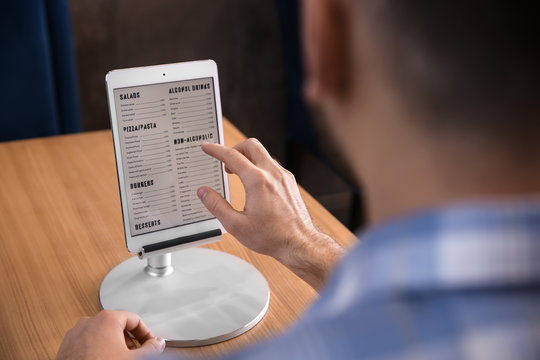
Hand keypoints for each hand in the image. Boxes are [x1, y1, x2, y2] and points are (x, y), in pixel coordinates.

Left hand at [57, 310, 164, 359]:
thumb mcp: (133, 359)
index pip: (135, 320)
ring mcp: (76, 333)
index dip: (146, 333)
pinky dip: (98, 349)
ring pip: (102, 334)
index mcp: (108, 318)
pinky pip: (88, 342)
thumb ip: (151, 348)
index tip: (149, 344)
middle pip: (118, 326)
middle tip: (135, 353)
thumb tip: (158, 343)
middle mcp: (90, 321)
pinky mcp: (67, 345)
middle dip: (129, 341)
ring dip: (114, 345)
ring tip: (119, 358)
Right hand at [198, 138, 343, 289]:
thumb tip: (203, 192)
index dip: (216, 150)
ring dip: (248, 158)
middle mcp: (273, 174)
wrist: (299, 243)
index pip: (232, 156)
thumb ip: (216, 206)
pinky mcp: (290, 182)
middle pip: (251, 145)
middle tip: (226, 162)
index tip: (207, 147)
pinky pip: (272, 165)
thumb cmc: (272, 237)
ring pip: (263, 154)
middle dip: (235, 149)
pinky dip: (260, 166)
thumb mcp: (236, 225)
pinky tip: (254, 182)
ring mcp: (284, 177)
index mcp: (258, 181)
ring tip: (238, 173)